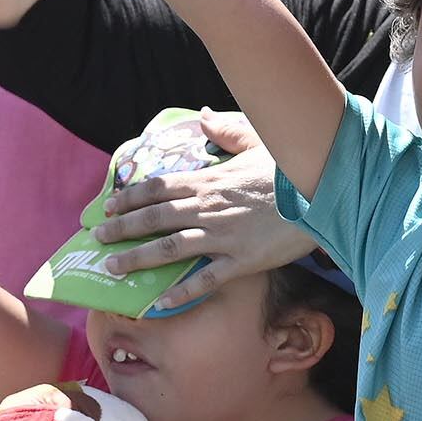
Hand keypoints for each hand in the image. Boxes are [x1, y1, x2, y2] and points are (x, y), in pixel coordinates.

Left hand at [93, 116, 306, 312]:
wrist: (323, 195)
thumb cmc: (290, 169)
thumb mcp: (258, 140)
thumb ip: (226, 132)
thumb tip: (203, 117)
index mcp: (209, 180)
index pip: (157, 188)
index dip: (129, 198)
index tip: (109, 206)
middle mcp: (208, 208)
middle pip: (154, 219)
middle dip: (122, 230)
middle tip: (98, 238)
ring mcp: (223, 237)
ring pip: (169, 249)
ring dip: (137, 260)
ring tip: (112, 269)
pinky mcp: (242, 261)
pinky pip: (205, 280)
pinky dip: (181, 293)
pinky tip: (160, 303)